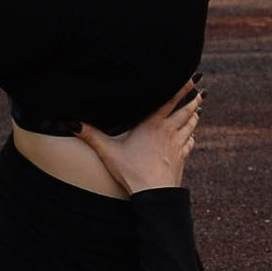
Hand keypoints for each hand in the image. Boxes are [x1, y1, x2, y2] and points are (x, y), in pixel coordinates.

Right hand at [79, 79, 200, 193]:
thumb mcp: (108, 152)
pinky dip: (191, 136)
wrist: (155, 194)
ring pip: (191, 124)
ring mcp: (178, 144)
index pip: (170, 100)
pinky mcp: (182, 157)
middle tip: (202, 88)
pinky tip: (190, 136)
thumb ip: (90, 136)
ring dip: (194, 115)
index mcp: (153, 124)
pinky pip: (190, 142)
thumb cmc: (131, 171)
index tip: (192, 76)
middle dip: (193, 98)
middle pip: (186, 110)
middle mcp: (169, 131)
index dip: (182, 87)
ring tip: (198, 107)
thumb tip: (69, 122)